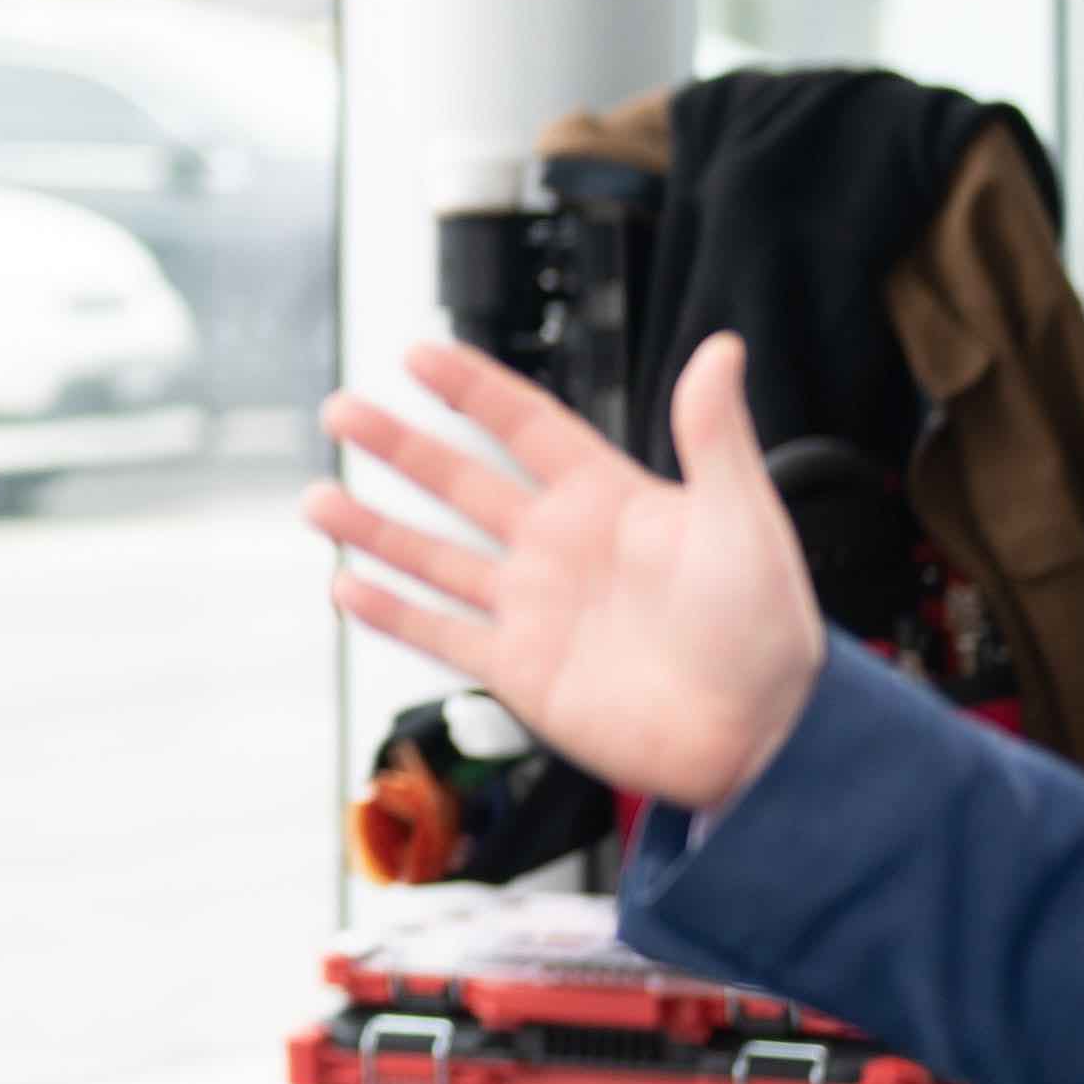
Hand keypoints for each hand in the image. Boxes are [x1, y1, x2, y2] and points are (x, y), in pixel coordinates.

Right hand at [308, 336, 836, 814]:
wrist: (762, 736)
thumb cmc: (767, 627)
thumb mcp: (744, 517)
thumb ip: (715, 434)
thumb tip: (722, 347)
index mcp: (609, 499)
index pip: (524, 427)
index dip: (471, 389)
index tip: (418, 355)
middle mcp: (561, 548)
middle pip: (461, 483)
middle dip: (399, 446)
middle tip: (341, 411)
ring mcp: (536, 610)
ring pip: (436, 557)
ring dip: (376, 528)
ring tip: (316, 499)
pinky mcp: (522, 672)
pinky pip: (442, 634)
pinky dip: (392, 613)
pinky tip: (345, 586)